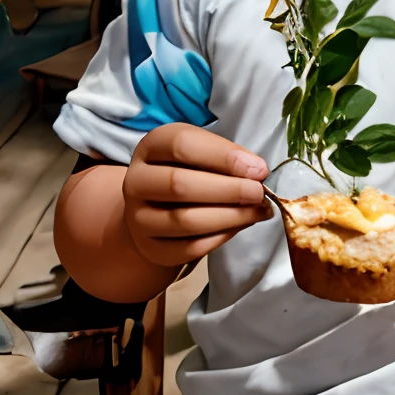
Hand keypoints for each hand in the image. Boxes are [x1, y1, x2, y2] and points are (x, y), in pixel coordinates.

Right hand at [123, 123, 271, 267]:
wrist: (155, 206)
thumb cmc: (186, 170)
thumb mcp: (200, 151)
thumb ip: (225, 157)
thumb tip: (256, 172)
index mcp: (150, 147)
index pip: (181, 145)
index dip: (223, 157)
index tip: (259, 168)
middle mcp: (136, 181)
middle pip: (180, 185)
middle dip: (228, 190)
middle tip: (259, 193)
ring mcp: (139, 218)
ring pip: (185, 220)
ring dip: (230, 216)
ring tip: (258, 211)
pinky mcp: (152, 248)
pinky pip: (190, 248)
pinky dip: (221, 236)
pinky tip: (240, 225)